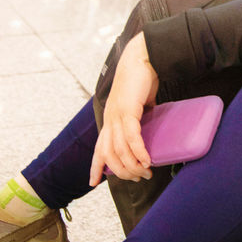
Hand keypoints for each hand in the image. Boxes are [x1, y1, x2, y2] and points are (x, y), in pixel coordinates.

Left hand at [89, 34, 158, 185]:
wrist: (140, 59)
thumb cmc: (140, 80)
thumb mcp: (137, 104)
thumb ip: (139, 117)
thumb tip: (149, 127)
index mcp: (109, 119)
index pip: (98, 148)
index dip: (95, 167)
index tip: (93, 182)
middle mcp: (109, 119)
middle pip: (109, 154)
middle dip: (122, 171)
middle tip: (138, 178)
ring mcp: (117, 115)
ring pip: (120, 149)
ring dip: (133, 165)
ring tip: (146, 172)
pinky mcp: (128, 110)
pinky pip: (132, 137)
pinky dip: (139, 151)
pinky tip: (147, 160)